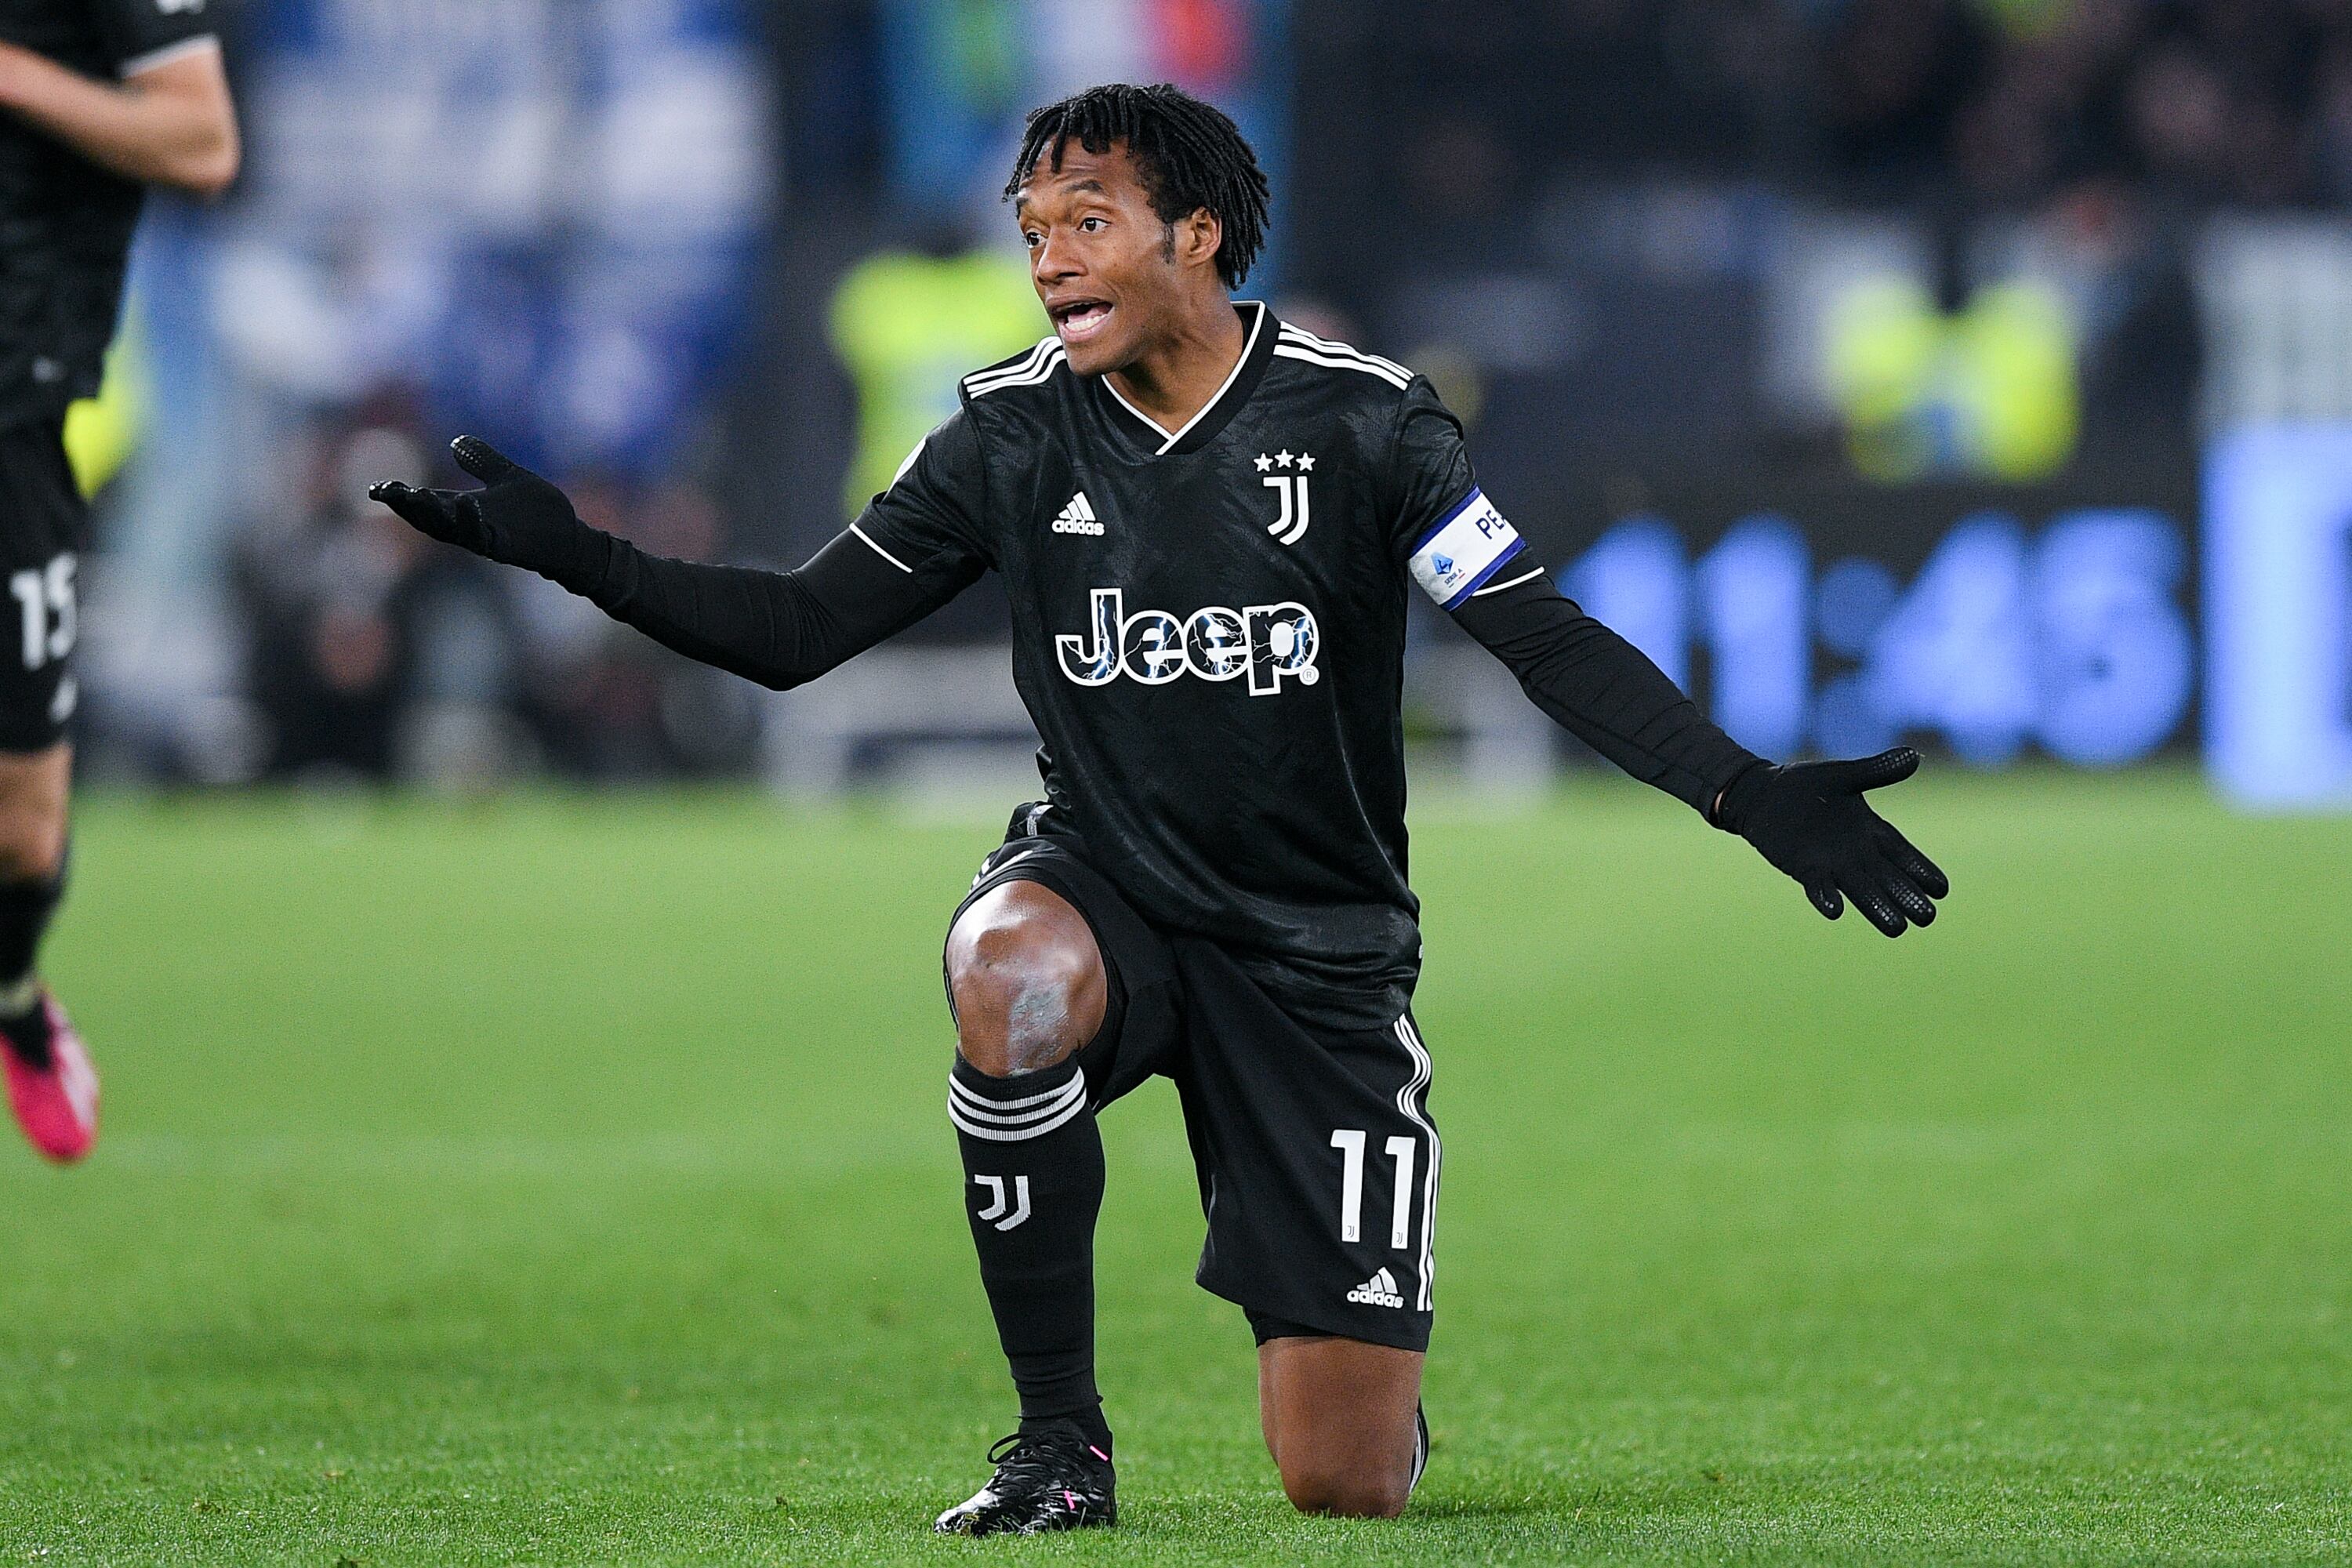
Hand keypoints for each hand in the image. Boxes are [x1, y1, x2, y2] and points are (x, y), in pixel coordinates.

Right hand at [368, 437, 583, 571]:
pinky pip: (484, 537)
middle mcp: (471, 526)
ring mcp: (487, 538)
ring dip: (432, 514)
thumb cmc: (539, 513)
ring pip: (451, 530)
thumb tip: (456, 441)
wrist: (571, 539)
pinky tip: (465, 504)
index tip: (376, 488)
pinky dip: (472, 523)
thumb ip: (482, 461)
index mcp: (465, 510)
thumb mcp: (507, 478)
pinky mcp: (508, 547)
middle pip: (430, 519)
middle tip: (385, 491)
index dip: (401, 498)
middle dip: (407, 506)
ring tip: (416, 495)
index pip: (426, 504)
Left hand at [1717, 748, 1947, 936]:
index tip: (1943, 890)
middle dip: (1906, 897)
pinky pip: (1818, 887)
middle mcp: (1856, 854)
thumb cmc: (1806, 785)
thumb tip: (1916, 755)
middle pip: (1887, 879)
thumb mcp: (1844, 775)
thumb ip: (1877, 770)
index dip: (1921, 870)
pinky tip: (1835, 912)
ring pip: (1859, 890)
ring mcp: (1830, 864)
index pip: (1902, 853)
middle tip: (1927, 918)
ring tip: (1897, 928)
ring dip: (1876, 908)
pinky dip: (1826, 898)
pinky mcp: (1804, 868)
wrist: (1763, 794)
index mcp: (1870, 831)